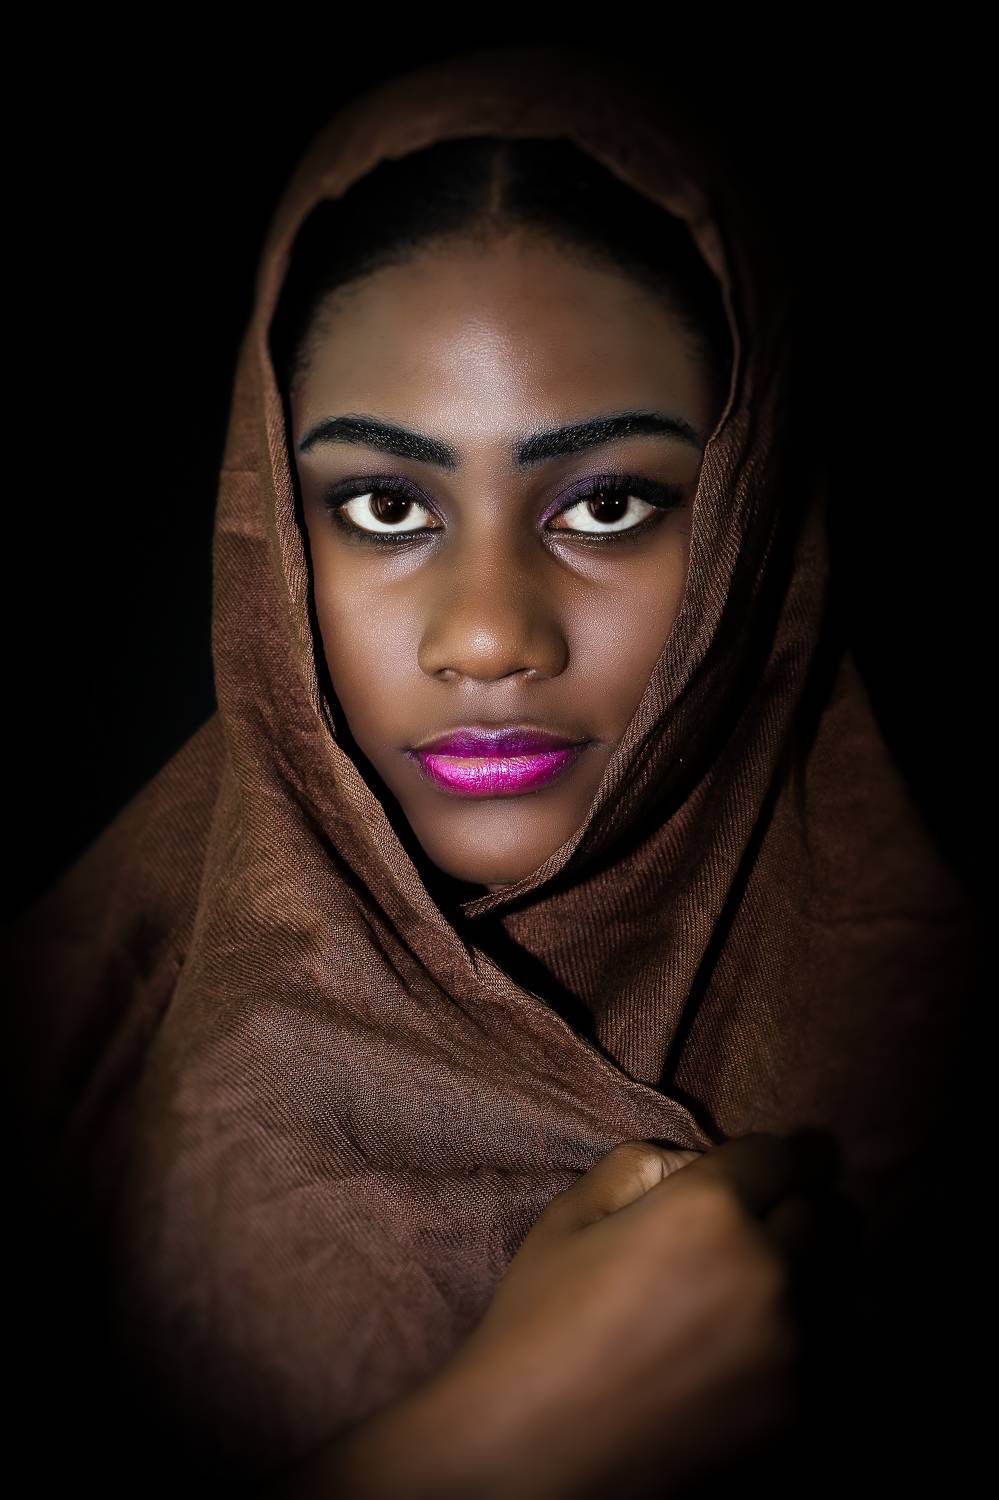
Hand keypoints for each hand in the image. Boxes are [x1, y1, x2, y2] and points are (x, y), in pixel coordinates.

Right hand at [436, 1132, 828, 1497]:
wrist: (535, 1454)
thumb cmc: (537, 1326)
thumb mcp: (568, 1219)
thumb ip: (636, 1167)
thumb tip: (688, 1162)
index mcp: (709, 1209)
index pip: (780, 1155)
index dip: (762, 1161)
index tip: (752, 1175)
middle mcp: (768, 1268)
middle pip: (824, 1214)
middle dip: (791, 1212)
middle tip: (754, 1231)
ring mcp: (795, 1345)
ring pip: (843, 1282)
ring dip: (814, 1274)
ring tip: (768, 1290)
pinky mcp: (804, 1409)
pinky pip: (840, 1349)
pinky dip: (815, 1338)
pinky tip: (768, 1346)